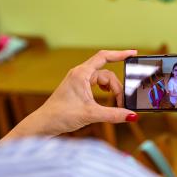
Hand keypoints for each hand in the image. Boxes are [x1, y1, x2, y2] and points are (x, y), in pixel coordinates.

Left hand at [0, 50, 137, 140]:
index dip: (120, 54)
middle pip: (107, 74)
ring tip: (115, 105)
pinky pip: (96, 85)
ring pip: (102, 81)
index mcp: (81, 74)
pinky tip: (107, 100)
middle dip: (117, 88)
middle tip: (122, 104)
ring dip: (111, 91)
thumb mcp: (91, 114)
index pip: (104, 57)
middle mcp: (80, 74)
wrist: (43, 124)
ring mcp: (78, 81)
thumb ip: (114, 114)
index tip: (133, 53)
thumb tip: (132, 116)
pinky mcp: (78, 89)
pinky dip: (105, 92)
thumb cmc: (60, 116)